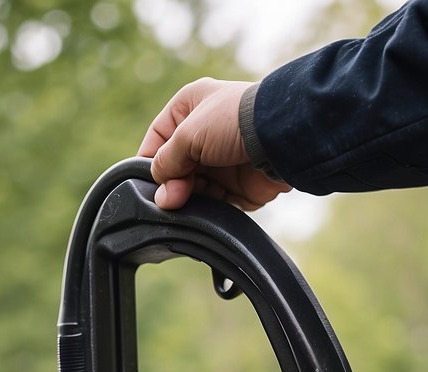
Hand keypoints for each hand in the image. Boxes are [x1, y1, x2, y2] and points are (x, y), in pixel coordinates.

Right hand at [138, 78, 290, 210]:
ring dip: (188, 196)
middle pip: (174, 166)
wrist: (282, 137)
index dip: (149, 160)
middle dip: (170, 182)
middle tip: (170, 197)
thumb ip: (165, 162)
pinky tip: (206, 206)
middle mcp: (205, 133)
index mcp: (190, 107)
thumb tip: (160, 192)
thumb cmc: (234, 121)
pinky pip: (214, 201)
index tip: (145, 181)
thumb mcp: (187, 134)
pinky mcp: (238, 184)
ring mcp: (222, 159)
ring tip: (189, 200)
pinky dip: (208, 206)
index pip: (158, 137)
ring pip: (192, 186)